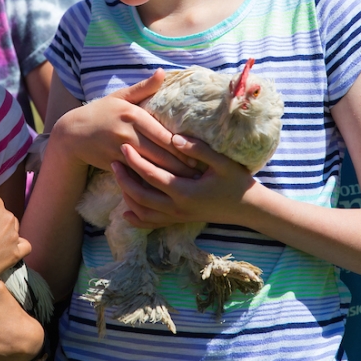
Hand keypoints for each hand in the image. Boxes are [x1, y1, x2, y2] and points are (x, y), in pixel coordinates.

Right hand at [51, 70, 197, 177]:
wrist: (72, 134)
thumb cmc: (101, 112)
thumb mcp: (121, 97)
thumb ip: (144, 88)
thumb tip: (162, 72)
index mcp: (133, 114)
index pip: (164, 134)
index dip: (184, 146)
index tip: (201, 155)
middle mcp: (127, 133)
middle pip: (161, 153)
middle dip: (182, 165)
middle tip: (201, 174)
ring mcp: (119, 150)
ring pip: (150, 167)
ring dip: (170, 176)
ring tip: (189, 183)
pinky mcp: (113, 164)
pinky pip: (136, 175)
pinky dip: (151, 183)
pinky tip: (165, 189)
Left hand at [112, 134, 258, 228]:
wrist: (248, 208)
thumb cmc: (237, 182)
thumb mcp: (221, 162)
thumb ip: (198, 149)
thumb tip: (174, 137)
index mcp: (185, 191)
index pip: (151, 175)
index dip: (135, 161)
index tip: (124, 146)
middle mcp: (177, 207)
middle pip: (140, 195)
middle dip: (124, 178)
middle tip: (112, 160)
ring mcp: (177, 217)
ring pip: (143, 211)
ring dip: (127, 196)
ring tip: (118, 177)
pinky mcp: (179, 220)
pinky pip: (153, 223)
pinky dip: (137, 219)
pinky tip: (126, 212)